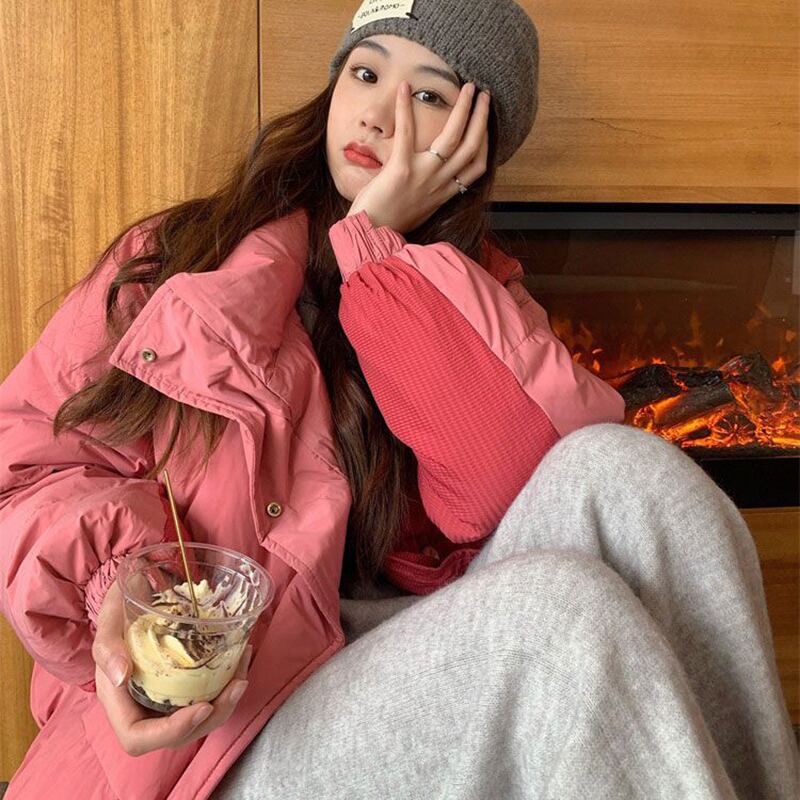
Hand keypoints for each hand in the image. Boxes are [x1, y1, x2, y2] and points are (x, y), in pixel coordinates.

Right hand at [91, 580, 252, 756]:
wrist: (134, 590)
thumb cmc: (119, 603)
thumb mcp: (109, 617)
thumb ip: (107, 646)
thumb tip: (121, 676)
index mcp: (118, 699)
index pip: (138, 737)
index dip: (171, 732)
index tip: (203, 707)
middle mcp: (141, 705)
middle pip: (177, 734)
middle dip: (213, 716)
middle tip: (237, 685)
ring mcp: (163, 696)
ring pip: (197, 719)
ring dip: (226, 702)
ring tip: (243, 674)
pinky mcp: (182, 683)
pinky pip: (205, 696)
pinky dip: (226, 684)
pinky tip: (241, 659)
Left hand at [346, 80, 490, 233]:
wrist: (371, 234)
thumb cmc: (389, 221)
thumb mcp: (420, 208)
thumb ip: (430, 191)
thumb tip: (434, 177)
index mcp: (444, 193)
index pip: (477, 166)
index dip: (486, 141)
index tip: (486, 123)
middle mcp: (439, 184)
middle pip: (471, 146)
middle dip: (481, 117)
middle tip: (483, 93)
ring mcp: (423, 176)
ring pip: (452, 138)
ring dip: (463, 110)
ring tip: (467, 87)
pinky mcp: (401, 170)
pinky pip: (407, 134)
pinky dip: (405, 108)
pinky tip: (404, 87)